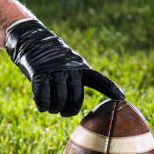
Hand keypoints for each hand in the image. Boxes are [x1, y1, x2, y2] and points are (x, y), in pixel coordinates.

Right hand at [5, 19, 124, 116]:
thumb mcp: (68, 66)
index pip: (98, 80)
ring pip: (59, 100)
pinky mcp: (39, 74)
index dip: (110, 88)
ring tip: (51, 108)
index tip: (122, 98)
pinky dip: (43, 106)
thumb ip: (75, 82)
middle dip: (69, 110)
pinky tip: (42, 107)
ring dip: (55, 109)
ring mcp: (54, 71)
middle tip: (63, 112)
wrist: (32, 40)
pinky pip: (44, 97)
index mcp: (80, 67)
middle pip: (75, 98)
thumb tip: (74, 107)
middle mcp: (70, 69)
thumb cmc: (52, 60)